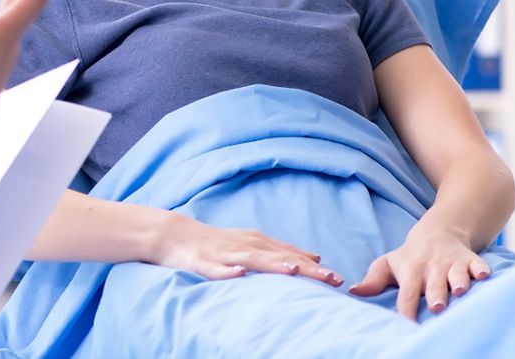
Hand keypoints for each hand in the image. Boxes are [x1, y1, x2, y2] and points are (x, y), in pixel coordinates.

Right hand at [148, 211, 342, 286]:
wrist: (174, 234)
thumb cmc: (216, 242)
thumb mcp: (252, 244)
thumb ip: (281, 251)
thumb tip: (313, 257)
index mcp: (258, 243)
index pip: (291, 256)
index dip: (315, 267)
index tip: (339, 280)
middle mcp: (245, 246)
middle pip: (279, 258)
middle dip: (305, 268)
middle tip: (331, 278)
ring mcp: (224, 253)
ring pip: (252, 260)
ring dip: (273, 265)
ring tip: (293, 271)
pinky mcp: (202, 262)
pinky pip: (215, 269)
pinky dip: (227, 271)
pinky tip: (237, 274)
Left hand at [349, 224, 490, 319]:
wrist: (436, 233)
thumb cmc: (409, 258)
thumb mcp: (388, 264)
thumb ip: (373, 280)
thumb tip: (354, 291)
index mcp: (411, 271)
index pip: (407, 293)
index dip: (407, 308)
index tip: (407, 325)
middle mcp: (432, 268)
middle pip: (434, 284)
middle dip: (436, 295)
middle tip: (437, 307)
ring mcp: (452, 263)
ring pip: (457, 274)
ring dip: (459, 282)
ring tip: (460, 291)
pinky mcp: (470, 260)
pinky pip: (477, 263)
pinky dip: (481, 268)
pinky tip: (484, 275)